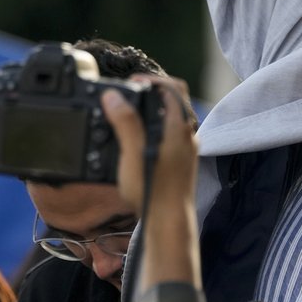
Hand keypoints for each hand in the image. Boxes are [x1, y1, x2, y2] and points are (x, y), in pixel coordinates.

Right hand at [101, 76, 199, 288]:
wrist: (169, 222)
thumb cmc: (153, 190)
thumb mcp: (133, 153)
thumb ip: (125, 123)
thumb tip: (114, 96)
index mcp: (178, 128)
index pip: (172, 88)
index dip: (152, 79)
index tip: (131, 82)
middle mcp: (187, 136)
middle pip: (174, 101)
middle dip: (152, 93)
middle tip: (129, 95)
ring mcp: (187, 149)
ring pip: (173, 118)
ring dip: (154, 110)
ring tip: (130, 114)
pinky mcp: (182, 162)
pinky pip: (171, 134)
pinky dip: (156, 127)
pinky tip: (140, 139)